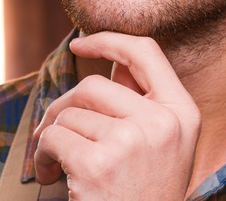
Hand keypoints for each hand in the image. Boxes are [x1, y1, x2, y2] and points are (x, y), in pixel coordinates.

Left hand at [33, 33, 200, 199]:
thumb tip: (111, 63)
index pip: (146, 52)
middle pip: (93, 86)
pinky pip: (53, 138)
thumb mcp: (161, 148)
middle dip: (62, 108)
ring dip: (51, 138)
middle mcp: (163, 123)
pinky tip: (50, 178)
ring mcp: (132, 141)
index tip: (78, 43)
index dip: (108, 40)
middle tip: (52, 134)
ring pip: (69, 114)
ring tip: (56, 166)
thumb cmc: (143, 194)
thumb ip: (140, 105)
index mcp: (183, 114)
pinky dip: (41, 157)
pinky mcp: (100, 163)